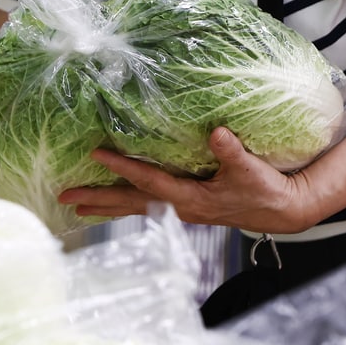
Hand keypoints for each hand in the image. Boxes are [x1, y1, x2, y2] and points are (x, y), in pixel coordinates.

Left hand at [58, 129, 320, 235]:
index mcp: (190, 199)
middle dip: (97, 200)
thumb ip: (232, 152)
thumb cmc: (266, 190)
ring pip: (133, 207)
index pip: (149, 181)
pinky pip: (144, 206)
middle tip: (65, 197)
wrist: (280, 211)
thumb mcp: (250, 169)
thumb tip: (217, 133)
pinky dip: (122, 205)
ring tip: (74, 205)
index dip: (123, 168)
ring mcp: (179, 210)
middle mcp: (178, 208)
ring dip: (104, 206)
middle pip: (130, 202)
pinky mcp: (183, 207)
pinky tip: (108, 204)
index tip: (97, 156)